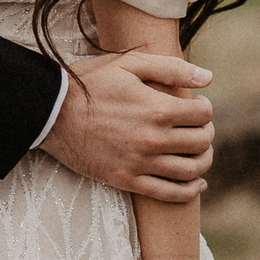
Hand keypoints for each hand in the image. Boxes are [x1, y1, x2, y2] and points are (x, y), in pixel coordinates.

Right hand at [43, 51, 212, 201]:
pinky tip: (196, 183)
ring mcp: (140, 163)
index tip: (198, 105)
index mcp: (157, 109)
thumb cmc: (89, 83)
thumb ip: (171, 68)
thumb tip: (209, 78)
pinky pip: (169, 194)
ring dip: (203, 161)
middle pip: (201, 142)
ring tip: (199, 152)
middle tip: (199, 127)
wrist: (50, 113)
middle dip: (206, 132)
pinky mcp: (126, 179)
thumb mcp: (128, 64)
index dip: (205, 108)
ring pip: (191, 171)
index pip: (203, 114)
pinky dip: (189, 191)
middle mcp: (153, 139)